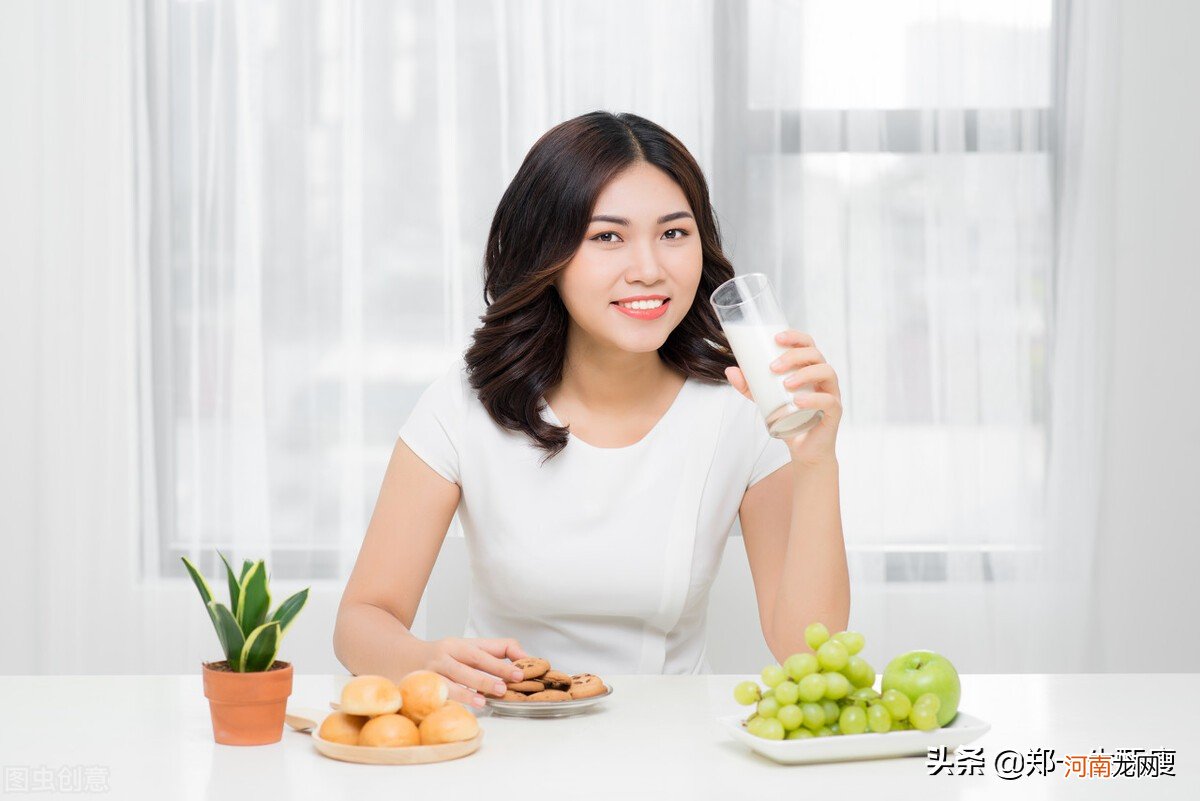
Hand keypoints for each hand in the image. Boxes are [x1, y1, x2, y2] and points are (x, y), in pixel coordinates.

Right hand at [421, 636, 529, 708]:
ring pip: (449, 681)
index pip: (482, 652)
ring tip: (482, 701)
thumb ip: (495, 651)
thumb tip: (526, 658)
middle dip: (486, 676)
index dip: (501, 663)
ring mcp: (429, 671)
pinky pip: (432, 695)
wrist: (398, 656)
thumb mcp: (465, 648)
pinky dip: (445, 702)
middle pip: (467, 665)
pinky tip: (454, 709)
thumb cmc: (441, 656)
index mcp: (458, 645)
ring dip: (466, 692)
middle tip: (504, 687)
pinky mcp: (417, 687)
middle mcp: (444, 655)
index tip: (520, 673)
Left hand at [724, 329, 841, 466]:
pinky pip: (829, 401)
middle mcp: (823, 377)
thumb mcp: (764, 400)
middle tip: (773, 367)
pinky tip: (798, 401)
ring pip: (826, 372)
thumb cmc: (789, 418)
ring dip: (805, 373)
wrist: (804, 448)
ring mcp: (831, 393)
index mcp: (809, 368)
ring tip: (786, 383)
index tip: (776, 338)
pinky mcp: (834, 413)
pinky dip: (814, 399)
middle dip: (794, 356)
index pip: (807, 344)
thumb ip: (749, 386)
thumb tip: (730, 370)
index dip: (795, 337)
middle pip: (816, 355)